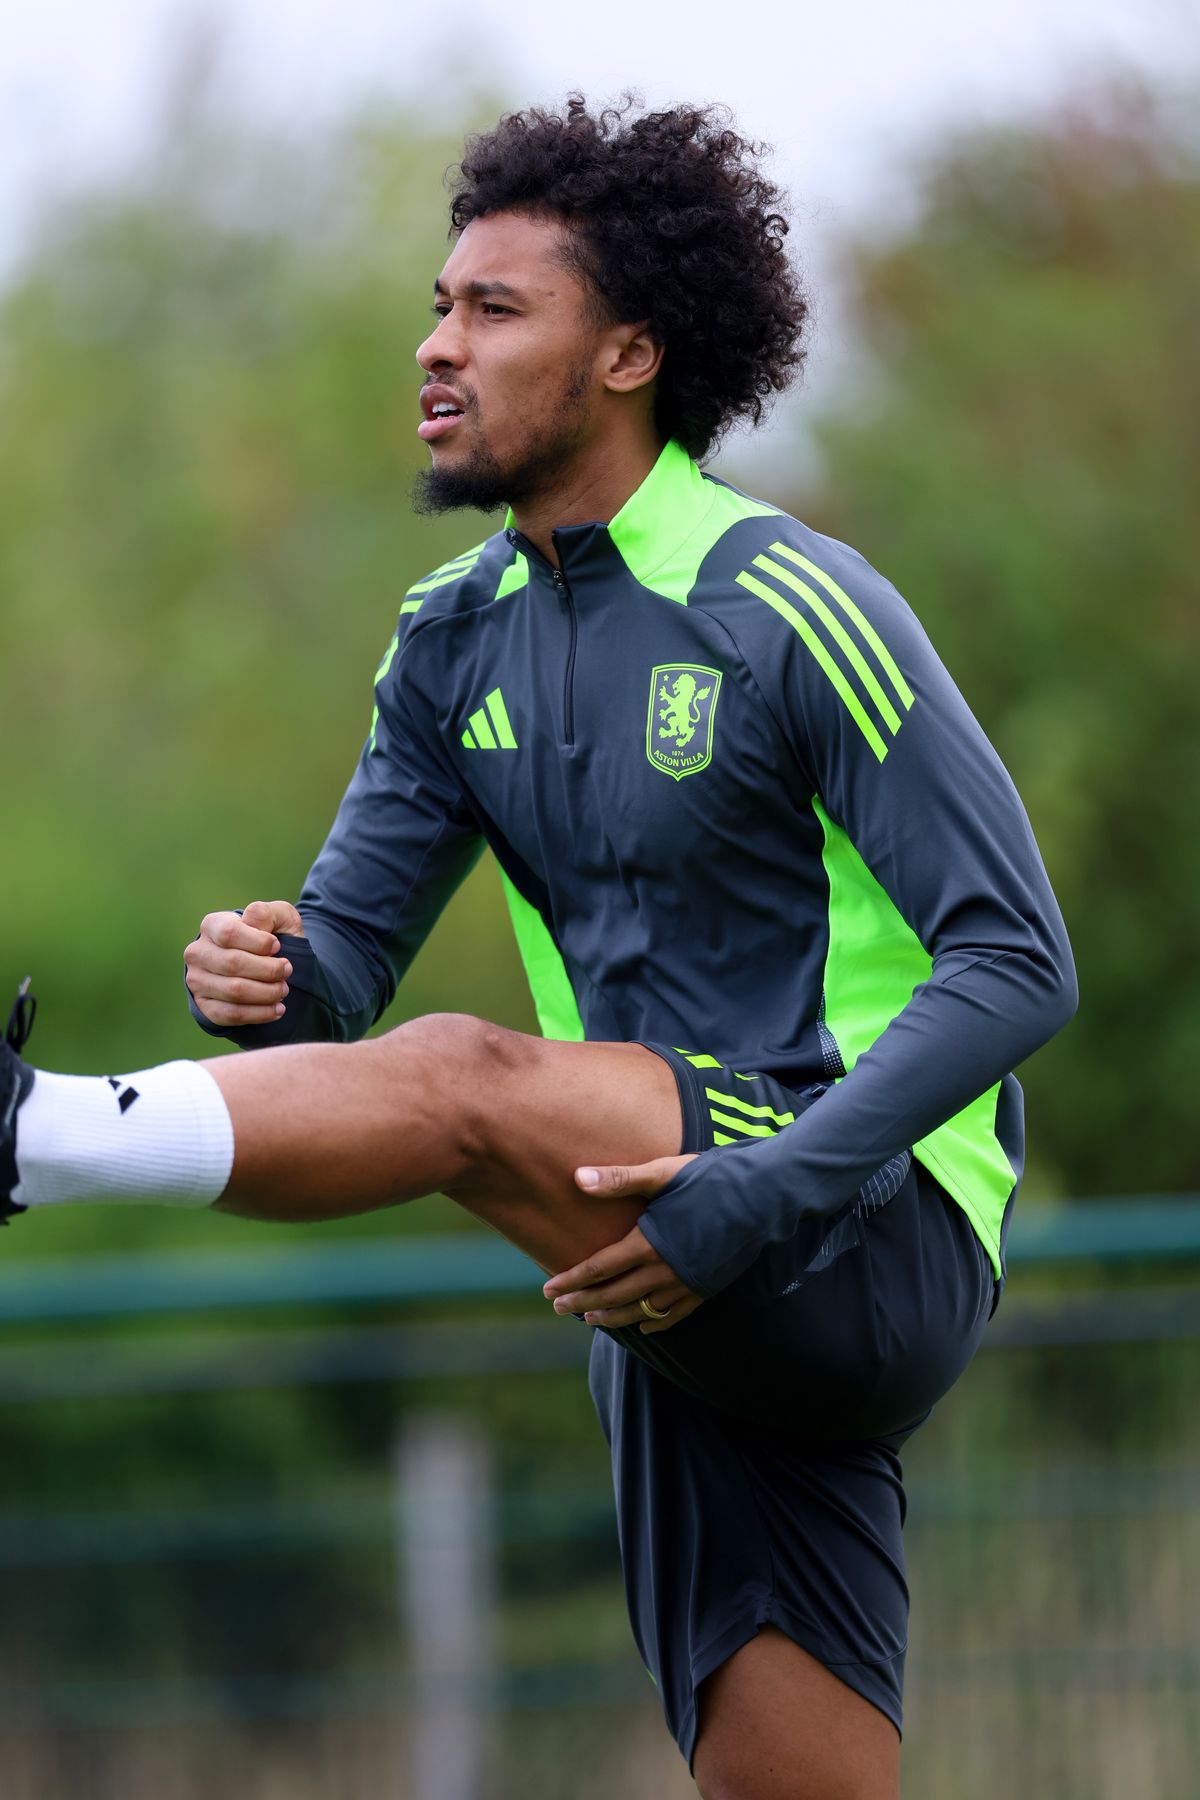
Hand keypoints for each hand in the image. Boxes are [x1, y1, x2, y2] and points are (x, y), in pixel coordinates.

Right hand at [184, 900, 303, 1027]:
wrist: (260, 964)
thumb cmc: (269, 936)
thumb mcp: (276, 917)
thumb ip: (266, 913)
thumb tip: (252, 922)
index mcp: (212, 925)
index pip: (230, 933)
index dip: (259, 943)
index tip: (278, 947)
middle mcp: (198, 953)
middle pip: (233, 963)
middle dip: (268, 970)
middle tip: (287, 971)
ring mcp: (197, 981)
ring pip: (234, 991)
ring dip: (267, 993)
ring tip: (284, 990)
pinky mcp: (205, 1006)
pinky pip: (231, 1014)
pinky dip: (259, 1014)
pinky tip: (277, 1009)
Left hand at [542, 1154, 701, 1333]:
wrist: (763, 1199)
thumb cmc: (710, 1179)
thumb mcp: (663, 1173)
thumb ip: (620, 1179)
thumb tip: (577, 1178)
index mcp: (648, 1243)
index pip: (599, 1269)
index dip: (571, 1280)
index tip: (548, 1289)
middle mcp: (664, 1271)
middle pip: (613, 1295)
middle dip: (583, 1303)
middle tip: (558, 1308)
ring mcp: (686, 1285)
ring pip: (640, 1310)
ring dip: (612, 1317)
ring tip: (590, 1320)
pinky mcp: (706, 1289)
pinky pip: (673, 1315)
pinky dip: (654, 1322)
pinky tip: (643, 1325)